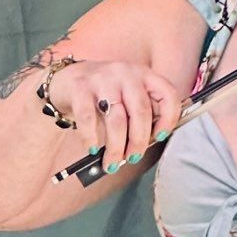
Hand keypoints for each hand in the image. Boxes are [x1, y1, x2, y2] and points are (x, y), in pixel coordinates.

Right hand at [47, 60, 187, 173]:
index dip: (168, 119)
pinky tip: (92, 149)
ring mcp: (103, 78)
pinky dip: (91, 138)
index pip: (167, 94)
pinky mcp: (80, 87)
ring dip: (116, 147)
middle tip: (132, 158)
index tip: (158, 138)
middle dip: (138, 141)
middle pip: (141, 112)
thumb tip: (142, 148)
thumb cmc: (104, 96)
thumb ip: (140, 115)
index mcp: (144, 75)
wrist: (68, 80)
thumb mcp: (128, 97)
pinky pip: (88, 118)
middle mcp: (126, 73)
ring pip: (116, 119)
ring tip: (111, 163)